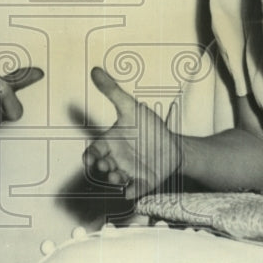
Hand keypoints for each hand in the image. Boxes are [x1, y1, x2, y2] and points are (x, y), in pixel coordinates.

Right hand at [82, 67, 181, 199]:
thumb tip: (95, 70)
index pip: (94, 150)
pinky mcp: (142, 182)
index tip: (90, 158)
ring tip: (119, 175)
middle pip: (101, 166)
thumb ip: (111, 91)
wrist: (172, 144)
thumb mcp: (130, 106)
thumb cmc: (148, 126)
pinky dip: (131, 192)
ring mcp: (128, 172)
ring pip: (115, 179)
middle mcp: (116, 159)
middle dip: (101, 168)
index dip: (89, 156)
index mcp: (111, 142)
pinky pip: (134, 191)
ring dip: (114, 179)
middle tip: (107, 165)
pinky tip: (131, 191)